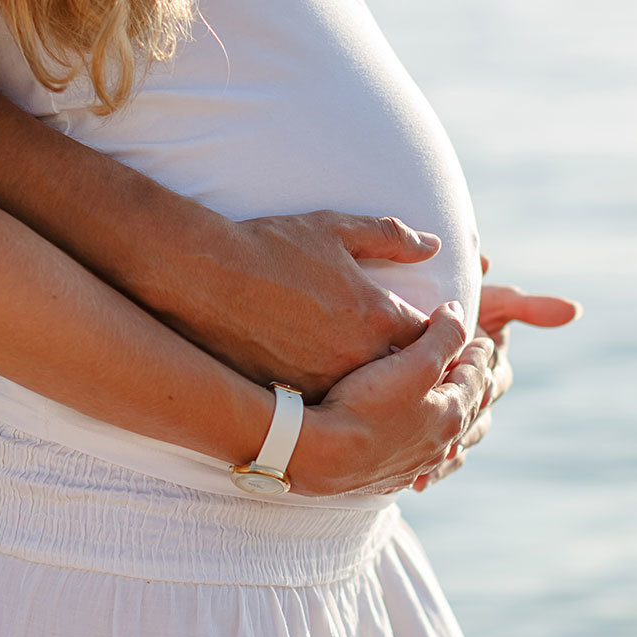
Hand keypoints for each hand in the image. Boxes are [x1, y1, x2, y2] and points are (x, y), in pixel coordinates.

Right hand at [164, 211, 444, 399]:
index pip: (427, 339)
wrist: (203, 277)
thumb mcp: (335, 228)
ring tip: (362, 382)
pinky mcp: (290, 398)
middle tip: (399, 367)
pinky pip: (326, 409)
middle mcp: (357, 355)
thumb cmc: (269, 246)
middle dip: (404, 371)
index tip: (419, 335)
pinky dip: (331, 401)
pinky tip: (328, 396)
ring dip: (368, 391)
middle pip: (401, 377)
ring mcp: (323, 382)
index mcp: (376, 314)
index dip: (428, 338)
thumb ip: (390, 236)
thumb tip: (433, 246)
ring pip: (364, 399)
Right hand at [286, 301, 494, 496]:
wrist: (322, 455)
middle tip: (469, 367)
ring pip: (439, 434)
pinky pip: (413, 455)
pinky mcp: (386, 476)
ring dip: (445, 414)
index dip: (478, 354)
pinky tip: (409, 438)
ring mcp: (413, 464)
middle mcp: (439, 444)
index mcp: (452, 414)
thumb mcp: (414, 361)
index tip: (483, 341)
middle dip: (469, 384)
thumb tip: (458, 312)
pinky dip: (419, 439)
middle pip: (462, 407)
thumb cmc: (367, 404)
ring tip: (443, 401)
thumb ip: (443, 335)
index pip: (475, 376)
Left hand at [411, 256, 581, 491]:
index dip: (480, 388)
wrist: (425, 318)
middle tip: (444, 441)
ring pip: (459, 444)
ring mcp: (458, 419)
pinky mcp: (436, 433)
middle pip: (476, 421)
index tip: (467, 393)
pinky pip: (439, 460)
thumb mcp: (495, 301)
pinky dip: (432, 472)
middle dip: (461, 431)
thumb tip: (575, 310)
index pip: (493, 385)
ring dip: (447, 458)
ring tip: (429, 468)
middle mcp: (481, 400)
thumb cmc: (463, 303)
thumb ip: (529, 307)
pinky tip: (417, 484)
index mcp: (496, 373)